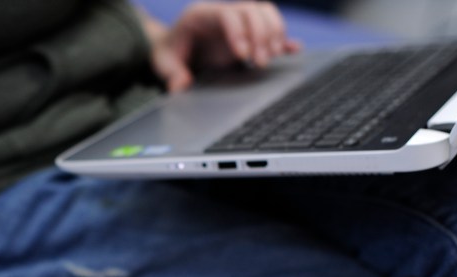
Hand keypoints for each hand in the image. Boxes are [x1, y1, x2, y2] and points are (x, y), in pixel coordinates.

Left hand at [140, 1, 302, 92]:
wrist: (175, 46)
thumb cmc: (170, 51)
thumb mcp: (163, 62)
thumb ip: (171, 73)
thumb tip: (181, 86)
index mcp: (202, 15)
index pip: (227, 14)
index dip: (239, 32)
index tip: (242, 56)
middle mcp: (224, 14)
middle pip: (252, 10)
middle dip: (261, 35)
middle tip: (260, 63)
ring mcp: (239, 22)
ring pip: (266, 14)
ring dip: (274, 35)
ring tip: (269, 60)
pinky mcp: (248, 34)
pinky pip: (270, 29)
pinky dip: (282, 39)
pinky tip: (293, 50)